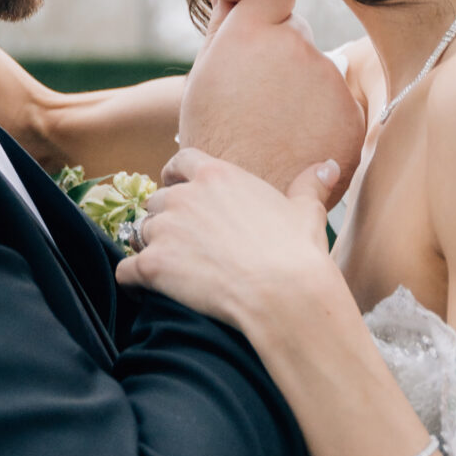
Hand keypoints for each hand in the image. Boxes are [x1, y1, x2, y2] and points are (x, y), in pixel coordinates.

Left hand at [115, 146, 339, 338]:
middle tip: (182, 243)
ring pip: (141, 234)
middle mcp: (184, 196)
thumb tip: (329, 165)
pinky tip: (144, 291)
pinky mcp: (153, 265)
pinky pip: (126, 270)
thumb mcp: (306, 212)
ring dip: (151, 249)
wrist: (283, 293)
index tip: (175, 187)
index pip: (179, 162)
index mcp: (216, 176)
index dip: (174, 176)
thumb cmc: (297, 253)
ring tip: (171, 270)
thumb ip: (311, 185)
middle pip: (157, 201)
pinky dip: (132, 280)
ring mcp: (165, 229)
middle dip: (165, 220)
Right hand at [179, 0, 365, 193]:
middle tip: (258, 99)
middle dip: (282, 55)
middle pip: (297, 33)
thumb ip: (223, 24)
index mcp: (251, 32)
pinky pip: (339, 104)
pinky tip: (299, 144)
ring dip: (304, 90)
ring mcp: (330, 80)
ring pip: (319, 71)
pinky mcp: (353, 114)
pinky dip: (325, 120)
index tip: (257, 40)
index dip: (266, 15)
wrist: (247, 202)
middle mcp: (296, 45)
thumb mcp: (204, 75)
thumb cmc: (214, 137)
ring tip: (276, 129)